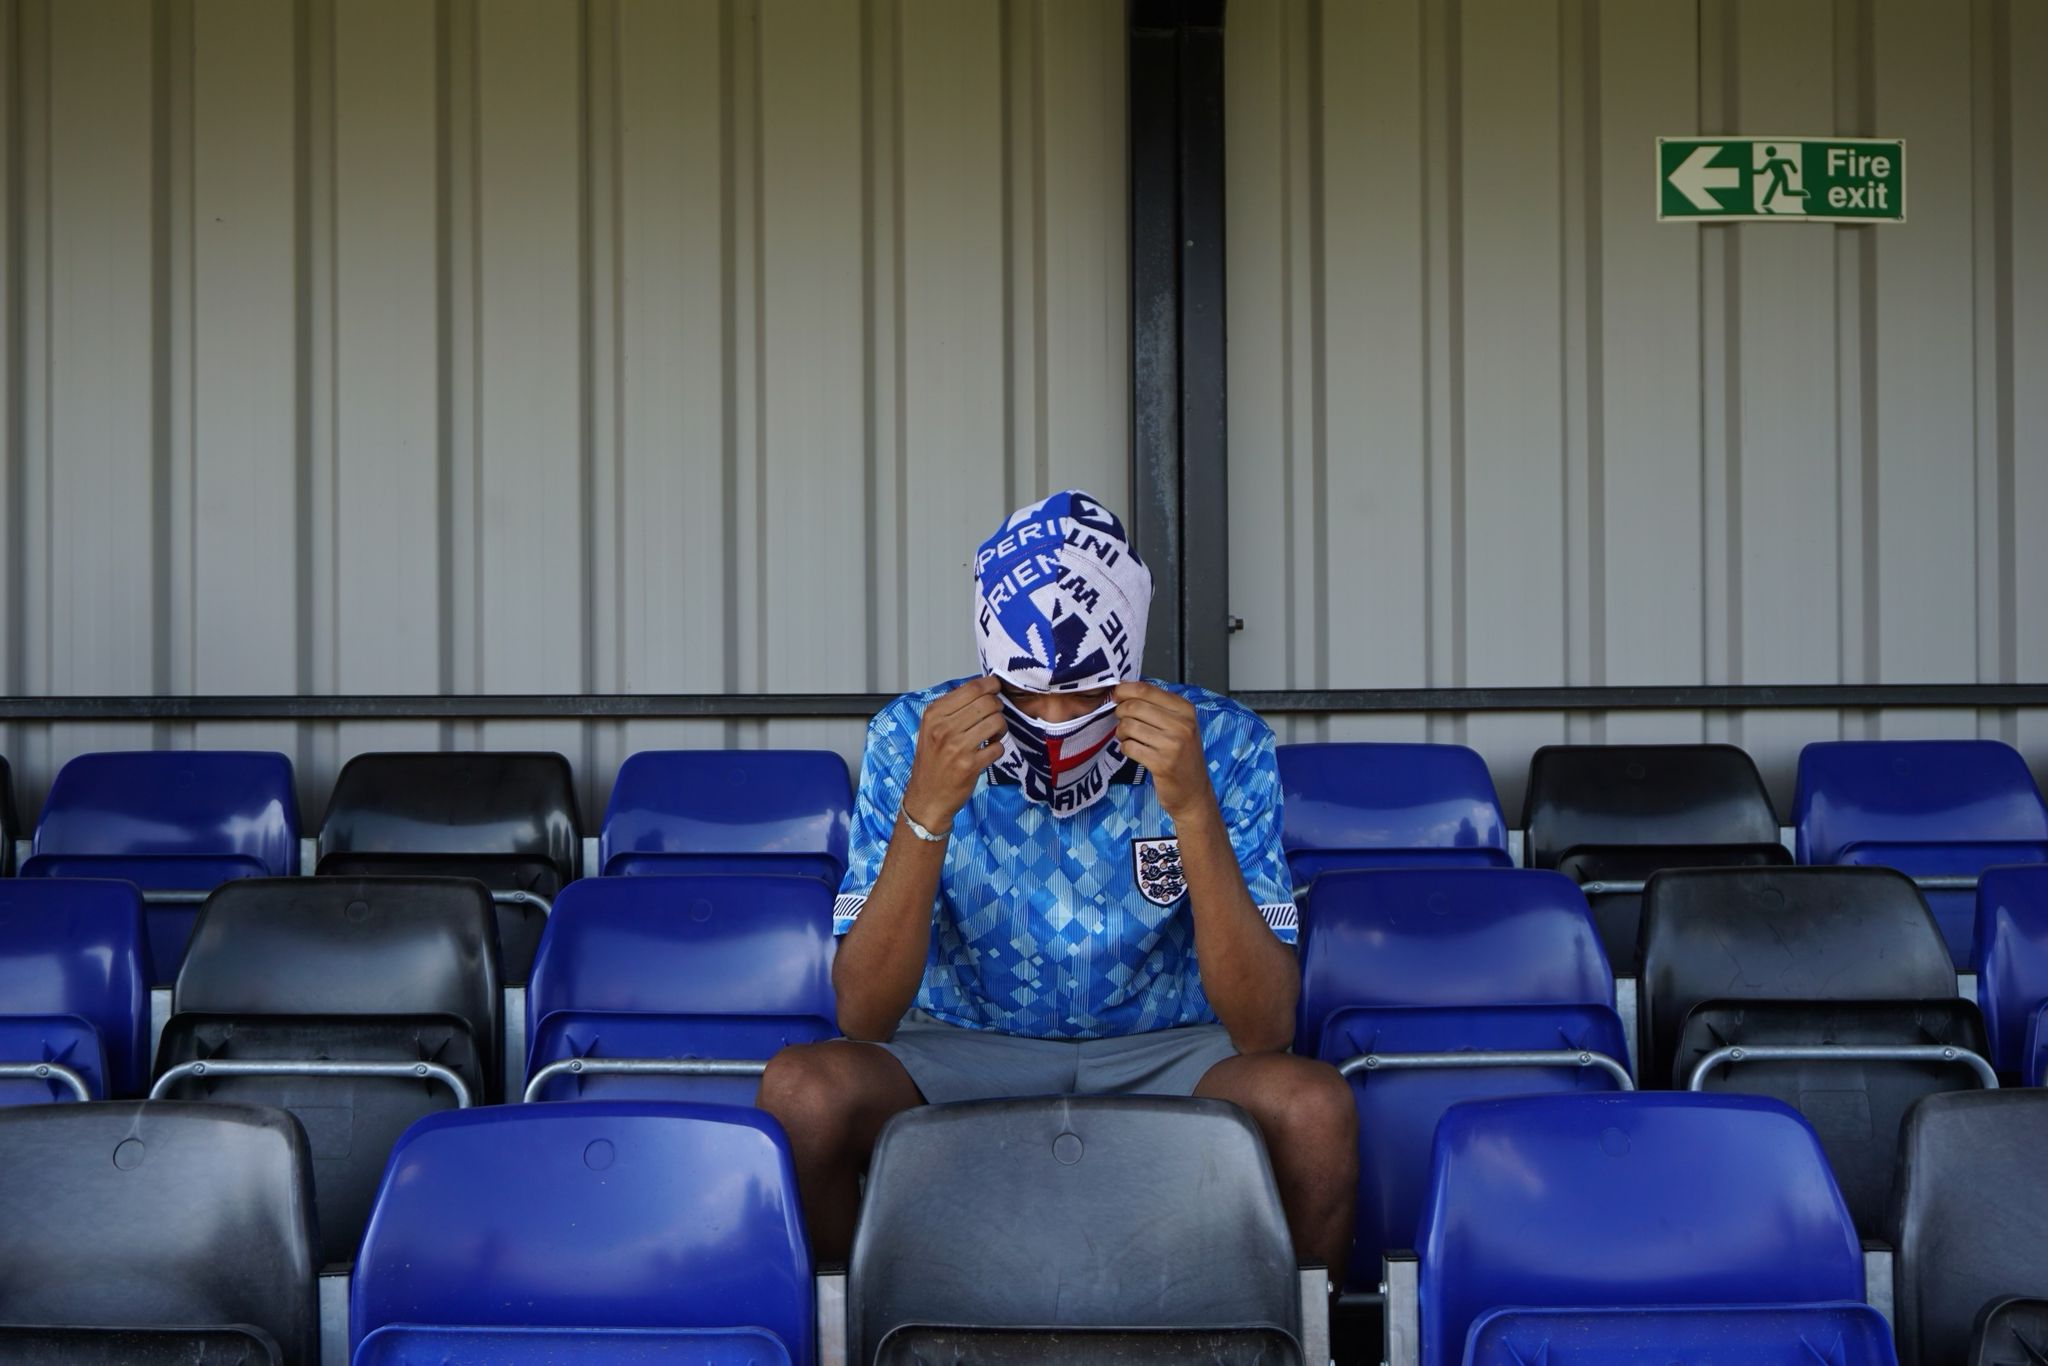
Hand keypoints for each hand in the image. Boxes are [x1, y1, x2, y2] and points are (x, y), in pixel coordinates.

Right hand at [902, 676, 1005, 826]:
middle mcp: (943, 728)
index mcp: (934, 714)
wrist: (927, 797)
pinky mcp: (970, 765)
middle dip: (998, 708)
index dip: (991, 685)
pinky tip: (988, 752)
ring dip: (1000, 728)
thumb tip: (982, 687)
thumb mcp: (932, 728)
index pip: (972, 688)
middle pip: (988, 702)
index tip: (995, 688)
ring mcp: (956, 747)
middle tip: (994, 717)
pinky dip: (998, 748)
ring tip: (992, 735)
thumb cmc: (932, 762)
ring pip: (996, 722)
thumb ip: (952, 707)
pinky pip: (998, 747)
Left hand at [1113, 682, 1214, 822]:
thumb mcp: (1179, 725)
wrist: (1193, 791)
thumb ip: (1156, 705)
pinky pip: (1129, 747)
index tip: (1117, 695)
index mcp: (1185, 710)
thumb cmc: (1183, 756)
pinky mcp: (1162, 764)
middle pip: (1134, 706)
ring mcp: (1173, 745)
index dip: (1125, 690)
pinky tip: (1133, 751)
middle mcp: (1182, 725)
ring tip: (1128, 737)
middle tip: (1122, 721)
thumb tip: (1124, 688)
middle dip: (1120, 712)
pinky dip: (1125, 748)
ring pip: (1129, 726)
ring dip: (1121, 732)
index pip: (1147, 690)